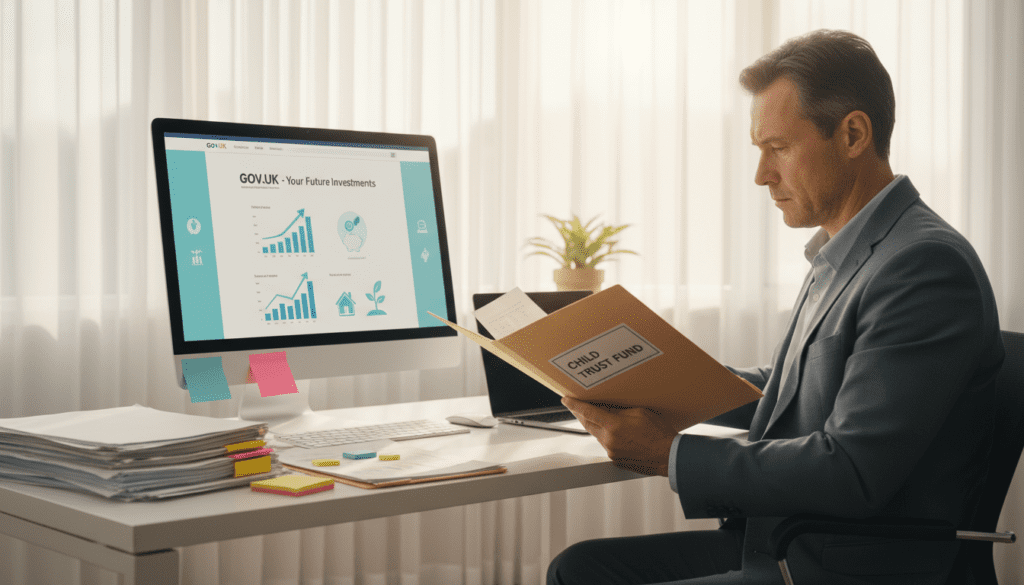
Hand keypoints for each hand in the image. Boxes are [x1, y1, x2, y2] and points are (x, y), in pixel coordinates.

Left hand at [561, 397, 676, 476]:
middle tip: (576, 406)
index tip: (566, 399)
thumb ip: (620, 410)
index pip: (588, 412)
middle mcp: (609, 440)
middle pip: (588, 424)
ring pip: (598, 435)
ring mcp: (611, 452)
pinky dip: (607, 437)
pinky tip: (617, 433)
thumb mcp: (640, 412)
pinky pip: (607, 445)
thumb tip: (606, 408)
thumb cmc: (659, 433)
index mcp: (614, 425)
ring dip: (596, 426)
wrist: (669, 456)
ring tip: (601, 417)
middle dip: (580, 414)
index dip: (575, 405)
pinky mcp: (616, 460)